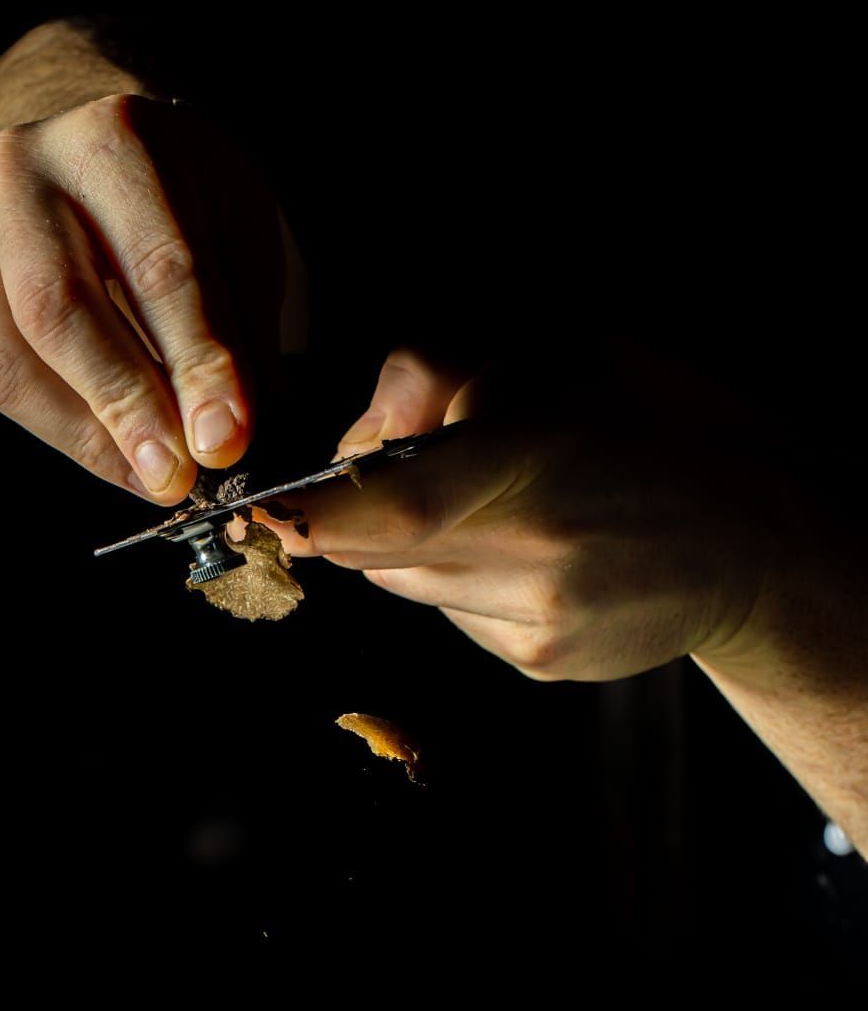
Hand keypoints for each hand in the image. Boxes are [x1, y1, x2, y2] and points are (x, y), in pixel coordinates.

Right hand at [0, 93, 280, 503]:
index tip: (225, 441)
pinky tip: (116, 459)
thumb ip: (236, 327)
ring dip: (88, 435)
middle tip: (177, 478)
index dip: (196, 363)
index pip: (159, 265)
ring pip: (13, 356)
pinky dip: (62, 431)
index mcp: (113, 140)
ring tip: (151, 481)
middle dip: (126, 406)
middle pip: (62, 307)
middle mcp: (23, 174)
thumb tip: (234, 437)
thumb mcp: (237, 234)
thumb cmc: (186, 202)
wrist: (96, 160)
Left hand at [264, 348, 770, 680]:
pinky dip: (459, 577)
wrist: (752, 537)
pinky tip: (528, 549)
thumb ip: (439, 372)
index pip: (395, 503)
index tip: (257, 513)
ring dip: (411, 542)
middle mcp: (537, 554)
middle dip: (354, 514)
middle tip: (382, 477)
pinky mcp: (542, 659)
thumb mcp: (561, 351)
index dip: (314, 515)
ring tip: (498, 503)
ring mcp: (539, 619)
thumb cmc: (654, 425)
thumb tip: (354, 438)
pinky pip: (452, 613)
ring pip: (406, 581)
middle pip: (378, 548)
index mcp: (539, 463)